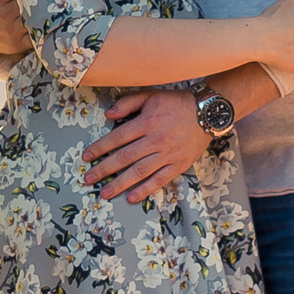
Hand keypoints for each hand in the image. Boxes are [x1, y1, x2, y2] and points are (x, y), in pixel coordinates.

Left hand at [84, 89, 204, 204]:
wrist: (207, 113)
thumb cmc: (176, 103)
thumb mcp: (151, 95)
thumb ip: (128, 103)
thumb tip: (108, 115)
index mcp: (147, 122)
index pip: (117, 137)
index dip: (100, 148)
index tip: (86, 156)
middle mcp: (155, 140)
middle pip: (125, 157)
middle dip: (104, 169)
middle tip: (88, 179)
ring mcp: (167, 154)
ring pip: (140, 171)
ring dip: (120, 183)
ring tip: (105, 192)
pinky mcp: (178, 165)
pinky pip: (160, 180)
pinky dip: (145, 190)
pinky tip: (132, 198)